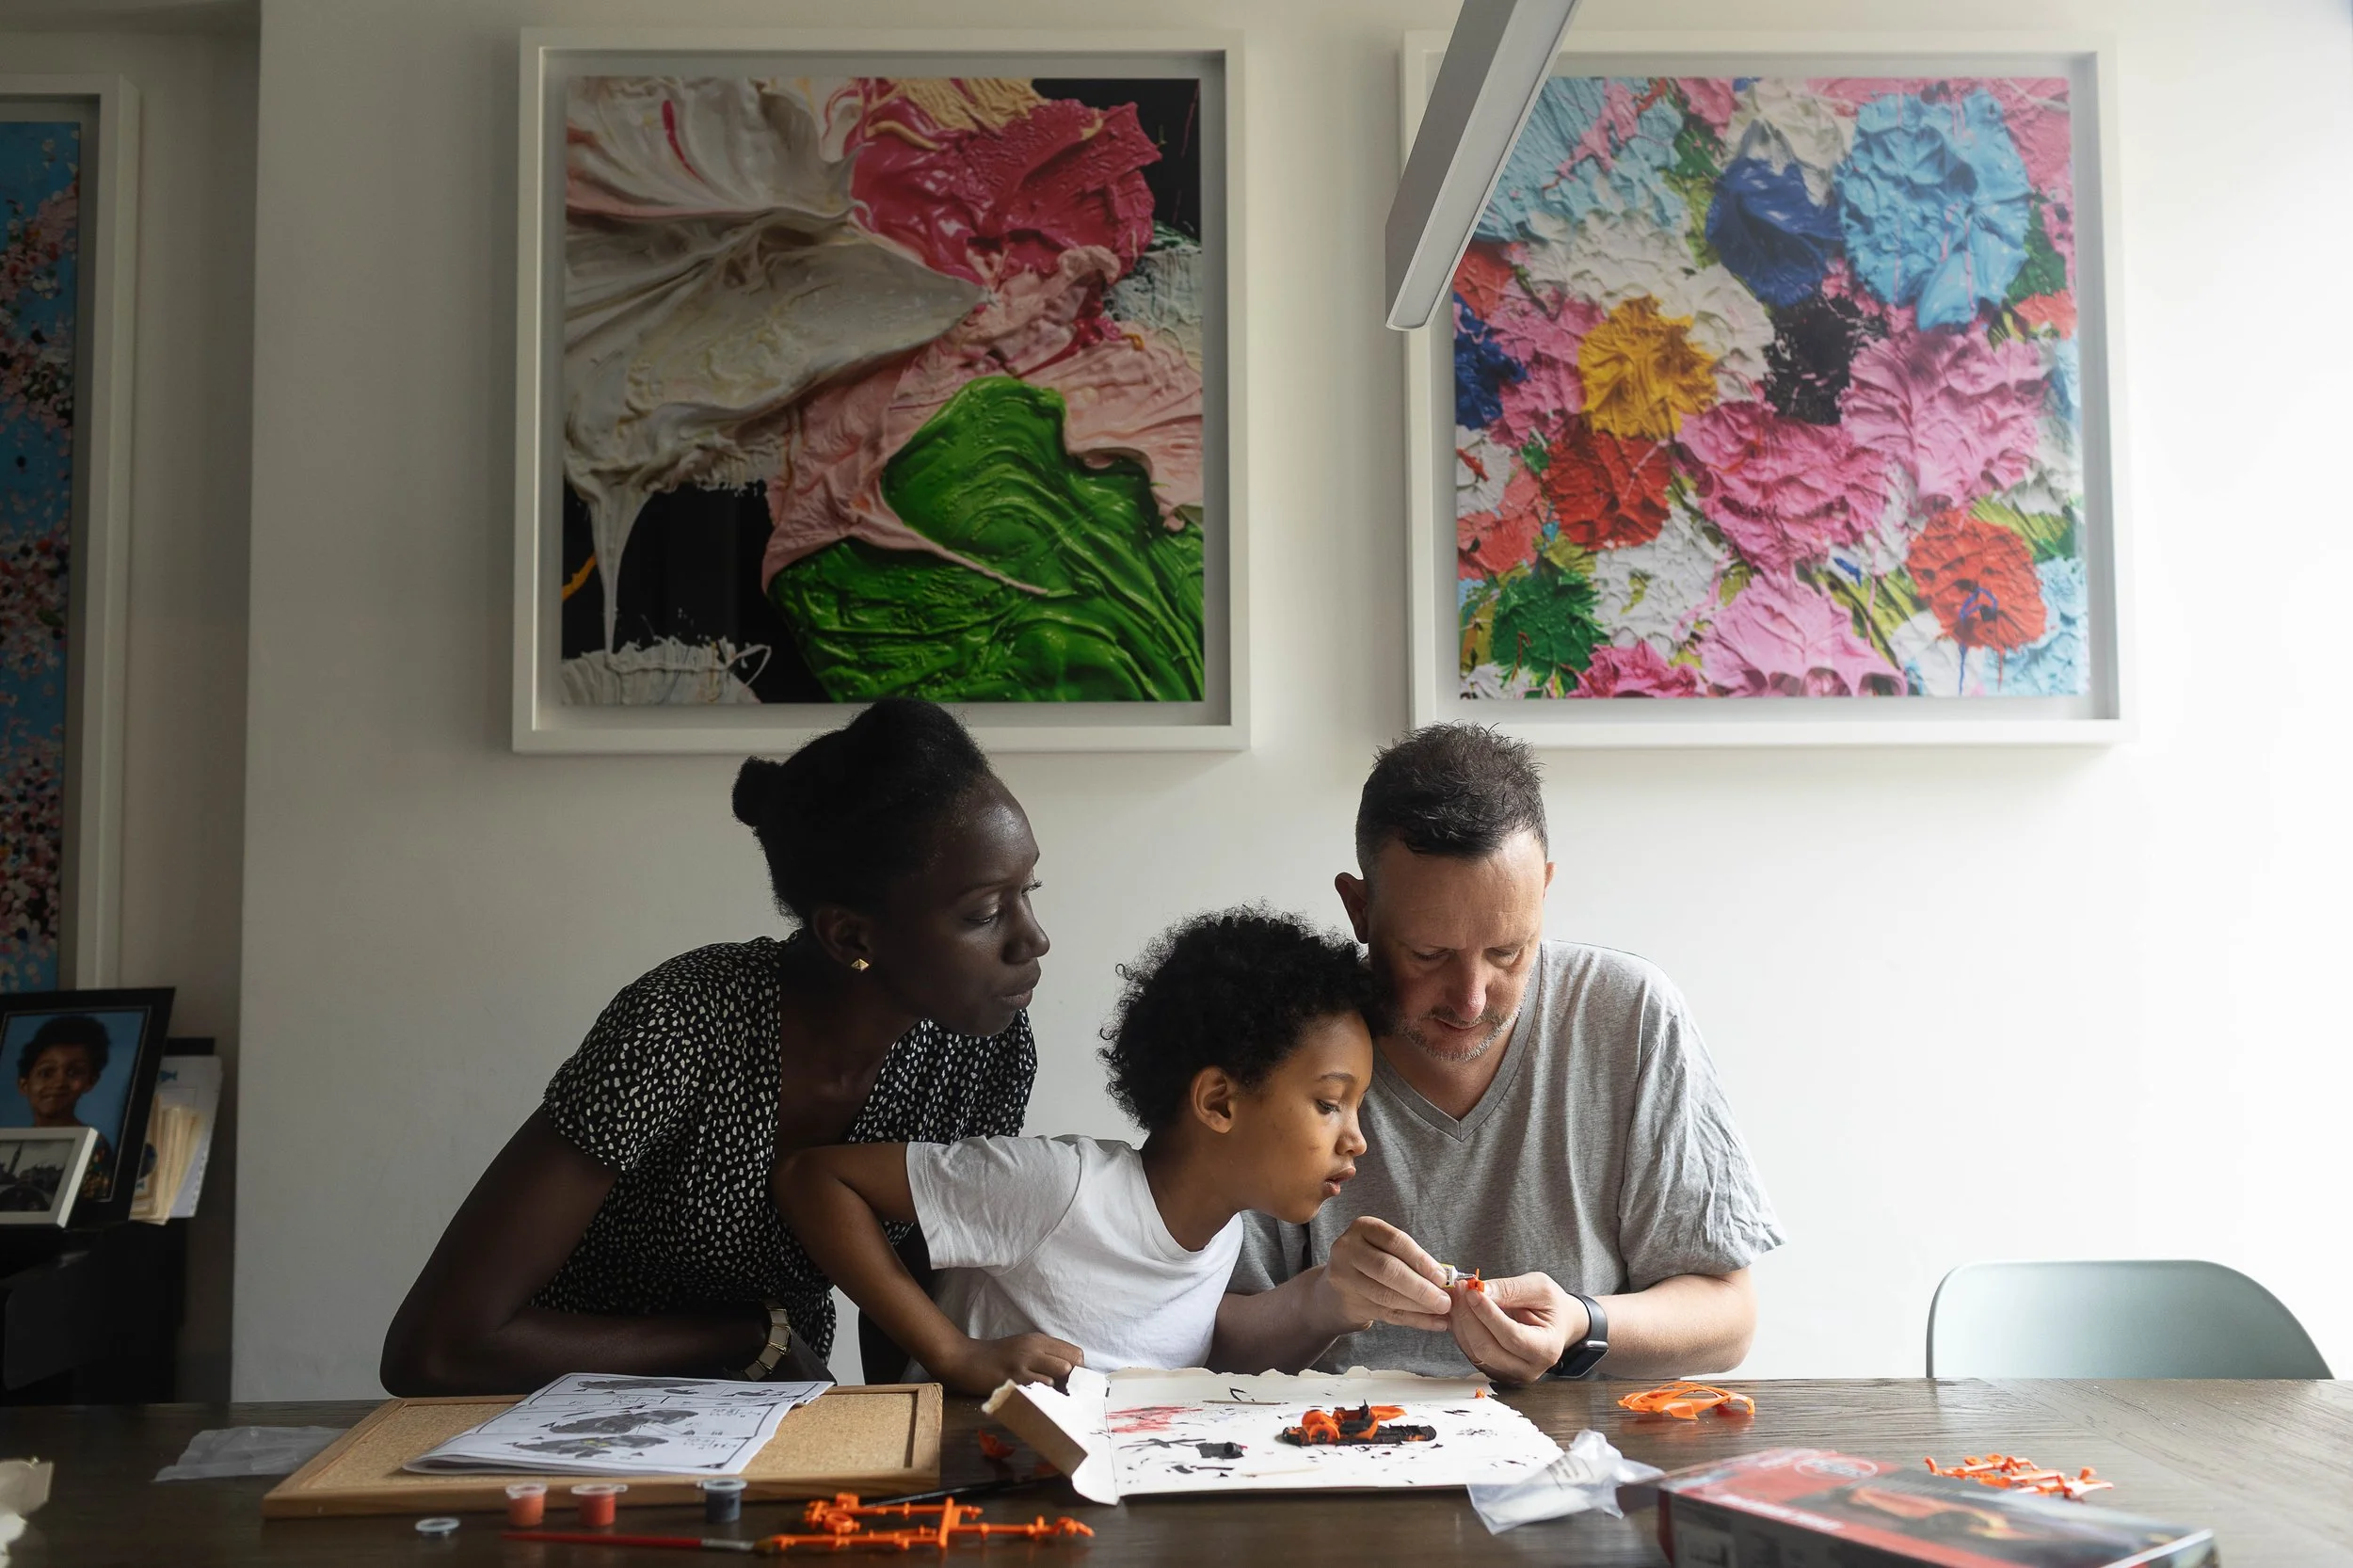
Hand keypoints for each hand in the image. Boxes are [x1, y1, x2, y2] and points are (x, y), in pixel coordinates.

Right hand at [935, 1332, 1085, 1396]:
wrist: (965, 1360)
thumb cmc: (996, 1357)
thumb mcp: (1023, 1348)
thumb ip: (1045, 1356)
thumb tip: (1070, 1374)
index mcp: (1039, 1340)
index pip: (1075, 1353)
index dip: (1079, 1371)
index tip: (1072, 1385)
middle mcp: (1034, 1347)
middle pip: (1072, 1362)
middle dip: (1073, 1381)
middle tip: (1064, 1395)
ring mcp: (1024, 1362)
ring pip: (1061, 1372)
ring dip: (1060, 1388)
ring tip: (1051, 1398)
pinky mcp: (1013, 1377)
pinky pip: (1040, 1386)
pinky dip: (1043, 1394)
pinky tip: (1035, 1399)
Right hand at [1315, 1217, 1452, 1334]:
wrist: (1333, 1290)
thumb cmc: (1370, 1264)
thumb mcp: (1384, 1249)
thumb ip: (1411, 1259)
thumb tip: (1447, 1279)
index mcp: (1362, 1228)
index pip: (1396, 1242)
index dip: (1421, 1260)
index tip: (1443, 1277)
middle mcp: (1348, 1249)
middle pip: (1389, 1270)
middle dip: (1421, 1288)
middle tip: (1445, 1301)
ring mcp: (1344, 1277)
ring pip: (1387, 1295)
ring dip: (1419, 1306)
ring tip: (1442, 1312)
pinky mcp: (1348, 1303)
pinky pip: (1387, 1314)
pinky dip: (1414, 1320)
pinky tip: (1433, 1323)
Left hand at [1448, 1271, 1587, 1384]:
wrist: (1556, 1323)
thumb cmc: (1551, 1306)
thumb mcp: (1540, 1288)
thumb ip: (1511, 1289)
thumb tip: (1481, 1291)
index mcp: (1547, 1349)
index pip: (1511, 1336)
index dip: (1488, 1314)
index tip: (1473, 1292)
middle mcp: (1528, 1368)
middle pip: (1487, 1348)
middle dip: (1469, 1316)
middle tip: (1460, 1289)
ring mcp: (1509, 1373)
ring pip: (1474, 1352)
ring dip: (1461, 1321)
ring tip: (1459, 1295)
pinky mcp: (1493, 1370)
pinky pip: (1470, 1352)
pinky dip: (1461, 1330)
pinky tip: (1461, 1310)